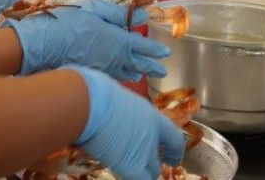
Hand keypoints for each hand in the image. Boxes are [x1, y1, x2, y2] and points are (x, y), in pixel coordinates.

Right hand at [6, 0, 170, 80]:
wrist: (46, 44)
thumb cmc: (70, 21)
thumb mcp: (95, 10)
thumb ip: (119, 14)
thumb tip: (142, 16)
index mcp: (119, 40)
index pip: (142, 46)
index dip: (154, 49)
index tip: (165, 52)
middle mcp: (115, 58)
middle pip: (138, 64)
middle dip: (151, 66)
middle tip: (161, 71)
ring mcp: (103, 69)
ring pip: (124, 73)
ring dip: (135, 73)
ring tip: (141, 74)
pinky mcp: (90, 75)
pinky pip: (111, 77)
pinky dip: (119, 77)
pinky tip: (118, 77)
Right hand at [70, 66, 185, 179]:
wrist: (90, 104)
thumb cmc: (97, 95)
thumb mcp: (117, 100)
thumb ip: (122, 114)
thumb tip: (111, 118)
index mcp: (151, 116)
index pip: (172, 138)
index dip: (174, 151)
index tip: (172, 158)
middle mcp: (152, 136)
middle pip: (157, 159)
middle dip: (149, 164)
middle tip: (139, 164)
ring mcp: (143, 152)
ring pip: (151, 173)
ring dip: (140, 172)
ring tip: (126, 168)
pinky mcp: (132, 166)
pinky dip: (135, 178)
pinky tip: (122, 174)